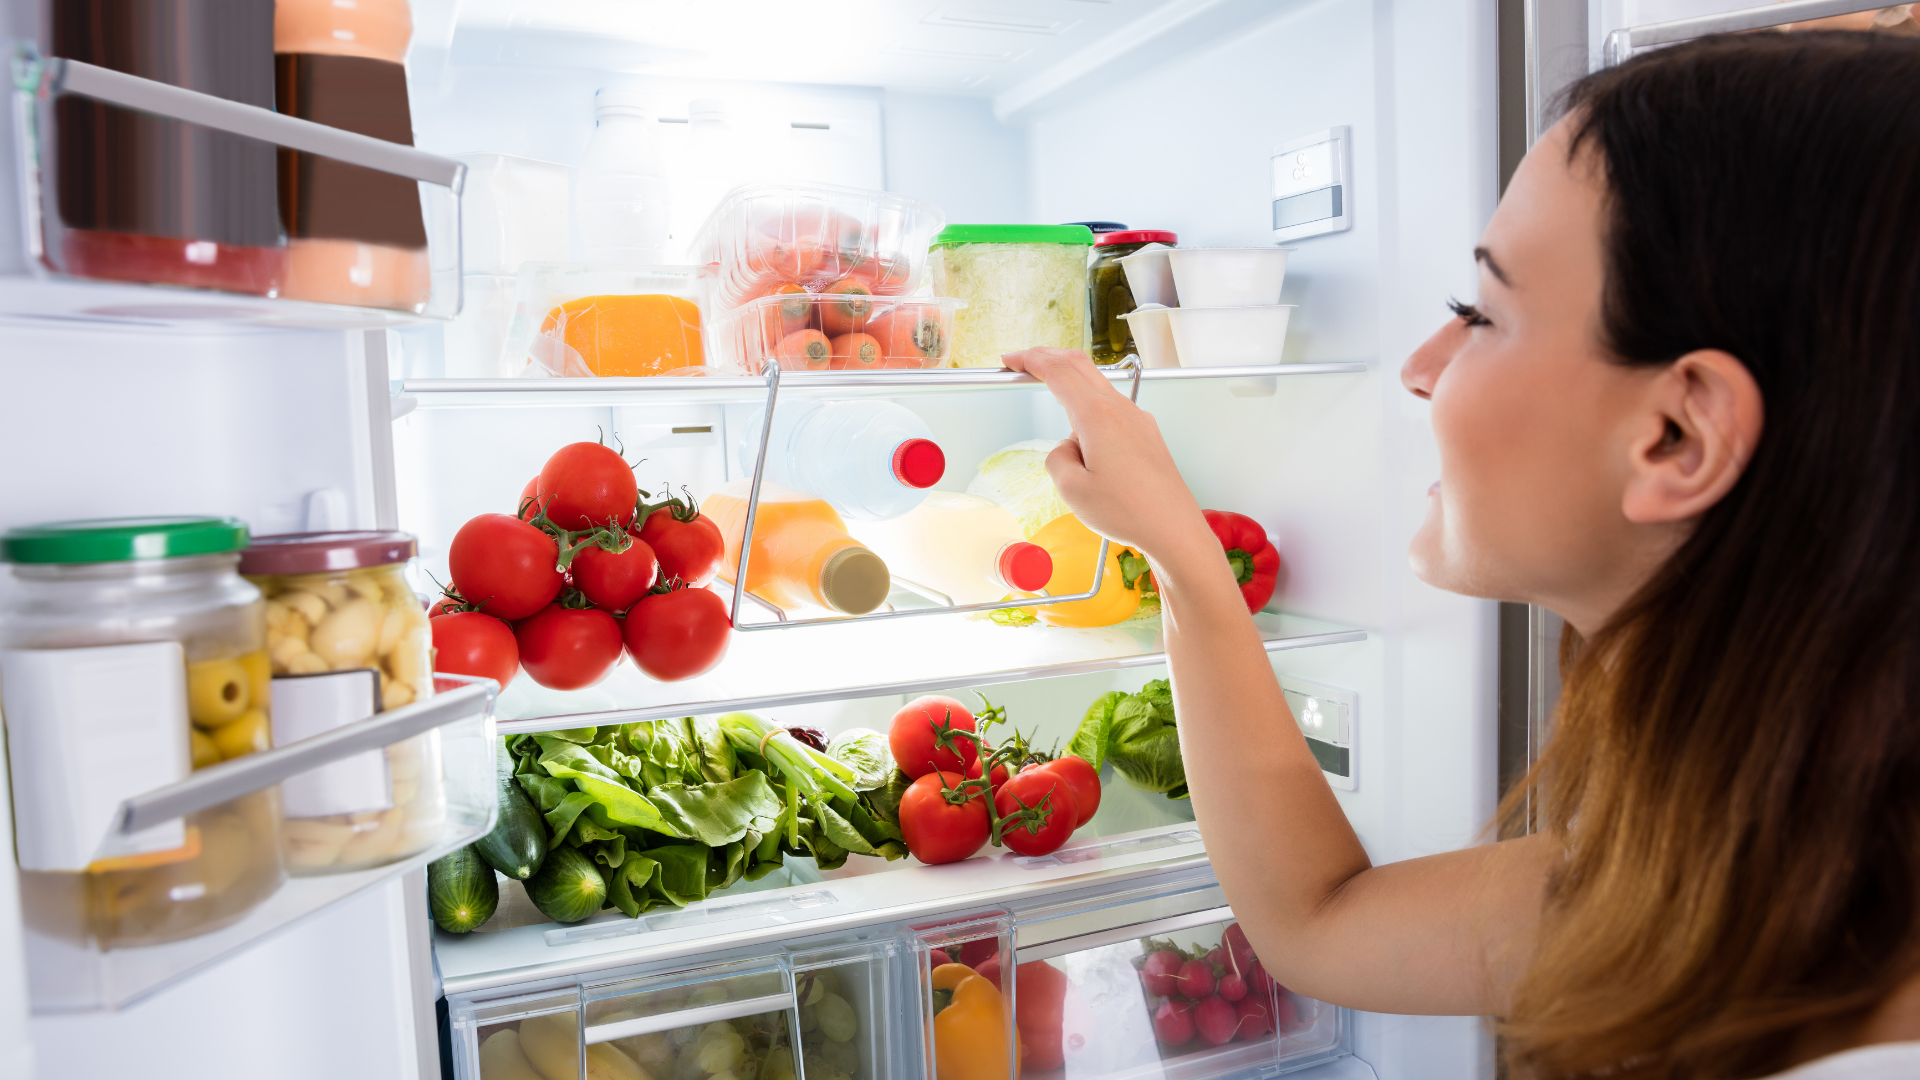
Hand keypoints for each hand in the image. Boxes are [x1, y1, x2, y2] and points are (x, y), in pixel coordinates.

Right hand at [1000, 348, 1210, 558]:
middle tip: (1024, 362)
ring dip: (1071, 385)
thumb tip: (1067, 448)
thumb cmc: (1128, 512)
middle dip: (1048, 357)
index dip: (1029, 360)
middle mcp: (1120, 410)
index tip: (1011, 360)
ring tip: (1057, 414)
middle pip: (1080, 364)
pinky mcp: (1146, 434)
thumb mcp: (1072, 490)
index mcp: (1097, 416)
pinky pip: (1112, 410)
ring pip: (1097, 386)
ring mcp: (1137, 419)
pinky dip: (1091, 410)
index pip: (1057, 371)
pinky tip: (1087, 440)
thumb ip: (1057, 458)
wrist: (1173, 528)